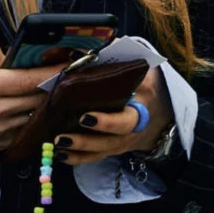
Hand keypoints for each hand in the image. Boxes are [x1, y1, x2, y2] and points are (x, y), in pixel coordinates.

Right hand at [0, 43, 61, 154]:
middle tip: (70, 71)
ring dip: (51, 101)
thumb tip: (12, 56)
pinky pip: (30, 128)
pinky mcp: (1, 145)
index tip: (70, 61)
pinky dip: (39, 117)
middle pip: (39, 97)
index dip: (53, 70)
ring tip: (59, 88)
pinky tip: (42, 107)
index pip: (29, 79)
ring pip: (38, 114)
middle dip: (57, 84)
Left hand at [51, 65, 173, 165]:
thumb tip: (75, 54)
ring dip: (77, 150)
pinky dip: (76, 158)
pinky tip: (59, 154)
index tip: (84, 117)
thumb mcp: (134, 69)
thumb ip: (110, 58)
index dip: (106, 122)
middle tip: (62, 136)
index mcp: (139, 109)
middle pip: (110, 141)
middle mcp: (131, 131)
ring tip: (57, 143)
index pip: (126, 120)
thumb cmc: (139, 82)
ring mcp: (120, 142)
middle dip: (86, 141)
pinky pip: (94, 158)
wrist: (156, 107)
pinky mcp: (110, 149)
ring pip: (100, 152)